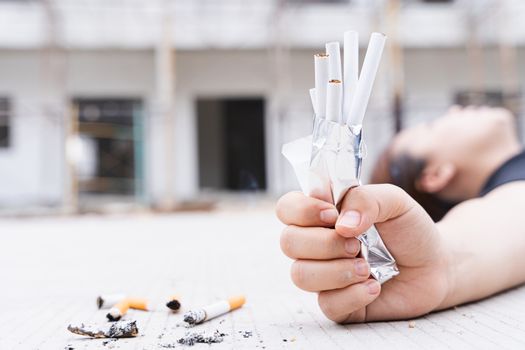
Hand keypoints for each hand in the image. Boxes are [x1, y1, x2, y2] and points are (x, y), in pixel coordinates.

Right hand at [276, 184, 450, 322]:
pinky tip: (375, 286)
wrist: (435, 265)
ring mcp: (324, 275)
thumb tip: (341, 224)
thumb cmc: (409, 230)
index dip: (301, 210)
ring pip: (301, 275)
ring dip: (336, 271)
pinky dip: (353, 295)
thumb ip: (365, 199)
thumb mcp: (394, 200)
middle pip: (288, 242)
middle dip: (324, 243)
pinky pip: (327, 304)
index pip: (287, 208)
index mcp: (322, 215)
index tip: (331, 214)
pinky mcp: (338, 303)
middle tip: (356, 244)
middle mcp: (316, 244)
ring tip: (367, 268)